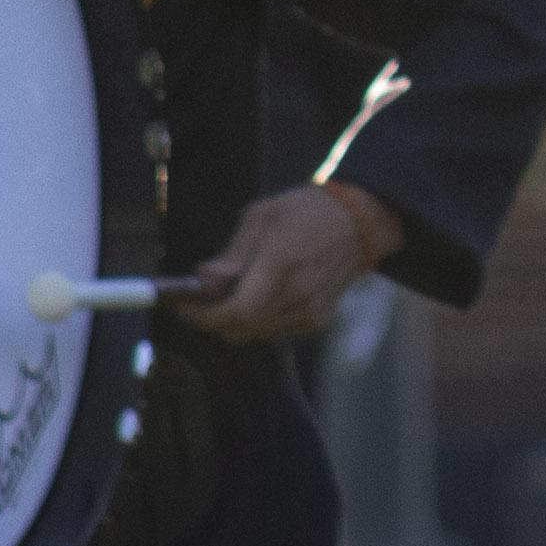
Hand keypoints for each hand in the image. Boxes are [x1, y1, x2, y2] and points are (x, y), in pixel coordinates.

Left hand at [170, 183, 397, 340]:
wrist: (359, 223)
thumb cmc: (306, 212)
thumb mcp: (262, 216)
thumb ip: (233, 253)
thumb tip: (205, 278)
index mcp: (280, 263)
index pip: (234, 312)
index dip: (204, 317)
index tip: (185, 309)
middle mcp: (297, 294)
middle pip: (241, 329)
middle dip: (215, 320)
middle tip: (201, 303)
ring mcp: (310, 310)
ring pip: (257, 334)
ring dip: (236, 321)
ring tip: (229, 296)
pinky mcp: (318, 319)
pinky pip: (276, 331)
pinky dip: (259, 321)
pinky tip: (260, 297)